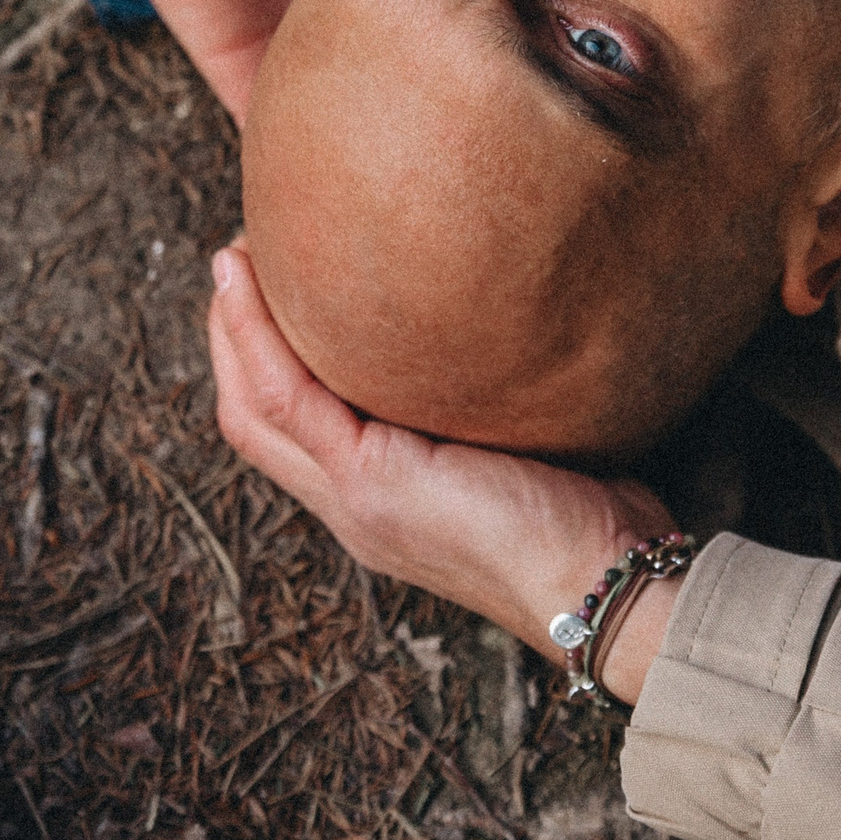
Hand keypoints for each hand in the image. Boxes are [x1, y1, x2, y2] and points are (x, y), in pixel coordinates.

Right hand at [208, 244, 683, 704]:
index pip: (294, 435)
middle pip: (253, 420)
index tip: (273, 290)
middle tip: (240, 259)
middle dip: (234, 338)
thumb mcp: (522, 452)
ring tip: (234, 255)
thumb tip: (511, 334)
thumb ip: (488, 408)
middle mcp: (353, 510)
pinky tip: (248, 279)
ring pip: (254, 406)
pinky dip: (255, 334)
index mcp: (382, 507)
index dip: (267, 362)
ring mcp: (355, 501)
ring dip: (232, 326)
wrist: (608, 584)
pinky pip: (286, 397)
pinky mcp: (372, 482)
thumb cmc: (589, 523)